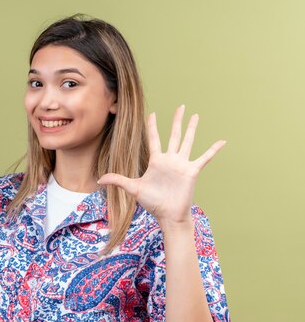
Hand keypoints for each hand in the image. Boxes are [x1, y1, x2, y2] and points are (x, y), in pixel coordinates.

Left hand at [97, 106, 225, 225]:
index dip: (153, 126)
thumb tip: (100, 179)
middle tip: (181, 106)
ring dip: (192, 128)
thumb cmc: (152, 203)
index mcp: (156, 161)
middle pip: (174, 135)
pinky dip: (213, 150)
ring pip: (188, 141)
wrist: (168, 215)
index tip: (153, 114)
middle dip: (177, 120)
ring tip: (196, 115)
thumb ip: (118, 180)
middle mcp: (170, 159)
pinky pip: (204, 158)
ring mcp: (182, 164)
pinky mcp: (192, 171)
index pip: (154, 139)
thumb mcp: (133, 189)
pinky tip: (222, 141)